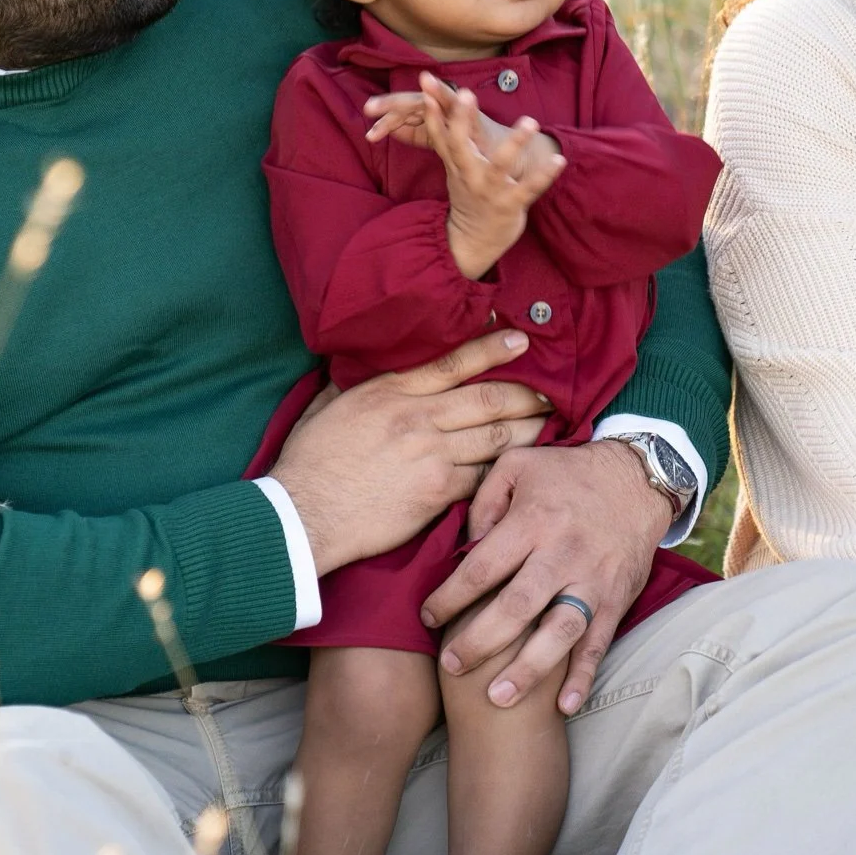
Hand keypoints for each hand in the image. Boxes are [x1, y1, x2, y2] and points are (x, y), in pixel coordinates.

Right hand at [271, 330, 551, 571]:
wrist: (302, 515)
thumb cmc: (308, 463)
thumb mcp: (324, 407)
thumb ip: (348, 383)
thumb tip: (355, 362)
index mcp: (390, 390)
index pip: (452, 362)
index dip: (491, 348)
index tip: (521, 339)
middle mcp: (416, 416)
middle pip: (487, 399)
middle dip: (526, 393)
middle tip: (553, 390)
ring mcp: (430, 454)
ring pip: (495, 437)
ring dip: (527, 430)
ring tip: (549, 424)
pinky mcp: (436, 492)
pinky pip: (483, 477)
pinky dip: (504, 472)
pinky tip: (521, 469)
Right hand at [372, 73, 565, 278]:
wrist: (472, 240)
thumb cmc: (468, 194)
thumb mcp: (454, 167)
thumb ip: (447, 138)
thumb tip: (431, 103)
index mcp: (456, 164)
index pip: (440, 135)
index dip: (433, 113)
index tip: (427, 89)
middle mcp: (469, 174)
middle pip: (460, 145)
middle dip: (461, 120)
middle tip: (466, 93)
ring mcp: (490, 190)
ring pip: (499, 165)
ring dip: (515, 142)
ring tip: (530, 120)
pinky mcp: (511, 204)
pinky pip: (530, 188)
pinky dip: (545, 175)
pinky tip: (560, 160)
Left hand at [418, 440, 666, 715]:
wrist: (637, 479)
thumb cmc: (567, 474)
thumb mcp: (519, 465)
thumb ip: (485, 500)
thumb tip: (465, 543)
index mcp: (533, 521)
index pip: (483, 567)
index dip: (451, 596)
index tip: (428, 617)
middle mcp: (562, 554)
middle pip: (517, 605)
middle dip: (480, 640)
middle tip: (451, 665)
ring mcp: (592, 580)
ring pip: (559, 631)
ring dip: (530, 668)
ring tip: (498, 698)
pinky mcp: (616, 598)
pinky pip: (599, 642)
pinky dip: (584, 676)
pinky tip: (563, 706)